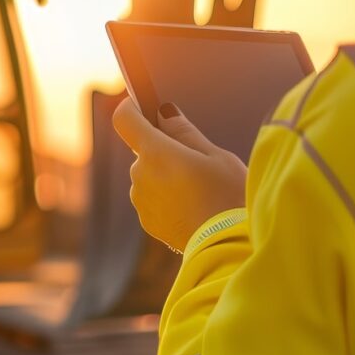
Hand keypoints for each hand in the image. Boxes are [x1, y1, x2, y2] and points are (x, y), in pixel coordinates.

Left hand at [112, 99, 246, 252]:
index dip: (133, 108)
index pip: (125, 119)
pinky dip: (167, 198)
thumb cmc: (229, 197)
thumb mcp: (215, 156)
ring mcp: (141, 201)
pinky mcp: (147, 222)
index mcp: (155, 153)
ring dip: (165, 176)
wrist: (230, 247)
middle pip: (143, 150)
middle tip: (198, 162)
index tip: (146, 106)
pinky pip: (152, 199)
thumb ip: (185, 132)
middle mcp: (140, 176)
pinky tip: (194, 208)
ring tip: (200, 190)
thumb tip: (163, 113)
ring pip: (148, 176)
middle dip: (163, 149)